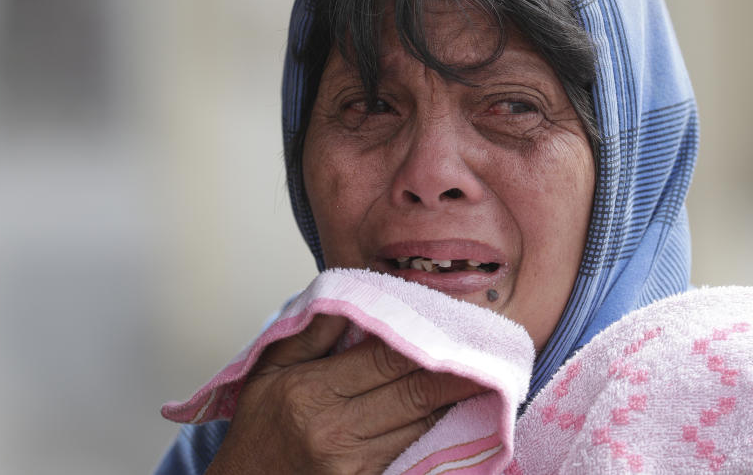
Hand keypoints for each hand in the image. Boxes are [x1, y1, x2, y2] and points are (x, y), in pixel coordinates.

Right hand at [205, 314, 485, 474]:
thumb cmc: (258, 428)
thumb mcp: (268, 371)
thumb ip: (312, 333)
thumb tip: (353, 294)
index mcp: (310, 390)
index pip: (384, 359)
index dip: (427, 342)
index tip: (459, 326)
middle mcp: (333, 429)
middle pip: (412, 393)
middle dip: (457, 373)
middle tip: (494, 353)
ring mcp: (351, 465)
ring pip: (419, 424)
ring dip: (453, 402)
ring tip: (484, 376)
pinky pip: (410, 452)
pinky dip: (434, 430)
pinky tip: (455, 414)